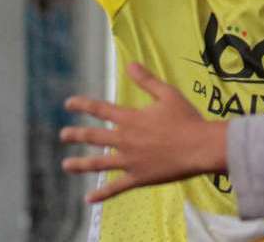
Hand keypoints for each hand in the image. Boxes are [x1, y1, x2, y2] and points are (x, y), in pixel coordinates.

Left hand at [60, 62, 227, 203]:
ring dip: (80, 164)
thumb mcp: (168, 94)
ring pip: (98, 163)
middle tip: (63, 135)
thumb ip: (147, 81)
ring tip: (66, 165)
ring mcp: (130, 161)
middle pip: (93, 137)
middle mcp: (125, 140)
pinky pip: (116, 188)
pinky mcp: (138, 178)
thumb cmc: (187, 119)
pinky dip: (101, 194)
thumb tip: (130, 64)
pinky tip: (88, 199)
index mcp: (130, 119)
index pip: (100, 110)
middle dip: (76, 135)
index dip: (82, 105)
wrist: (200, 147)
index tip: (68, 104)